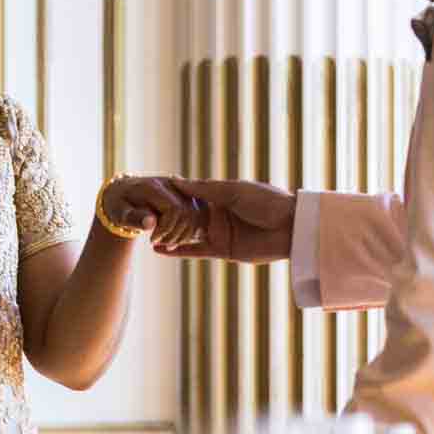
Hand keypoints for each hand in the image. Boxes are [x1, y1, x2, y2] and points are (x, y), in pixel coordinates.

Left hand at [101, 176, 207, 248]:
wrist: (122, 194)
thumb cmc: (118, 205)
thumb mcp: (118, 213)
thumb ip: (133, 218)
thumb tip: (151, 223)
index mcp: (153, 186)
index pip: (174, 209)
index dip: (167, 228)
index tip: (152, 241)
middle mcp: (170, 183)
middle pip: (188, 212)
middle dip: (176, 234)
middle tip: (160, 244)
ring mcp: (180, 188)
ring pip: (196, 214)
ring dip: (185, 234)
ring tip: (167, 244)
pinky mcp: (185, 195)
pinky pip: (197, 214)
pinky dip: (189, 230)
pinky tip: (174, 239)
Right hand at [152, 178, 294, 262]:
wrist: (292, 228)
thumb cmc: (267, 202)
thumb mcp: (234, 191)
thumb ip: (204, 189)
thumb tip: (176, 181)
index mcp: (220, 195)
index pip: (189, 195)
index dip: (171, 196)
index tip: (150, 194)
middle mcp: (216, 214)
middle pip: (185, 216)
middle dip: (165, 218)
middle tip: (142, 218)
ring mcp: (218, 232)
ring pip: (187, 234)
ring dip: (168, 236)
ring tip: (145, 236)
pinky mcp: (223, 250)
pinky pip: (196, 251)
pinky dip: (179, 251)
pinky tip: (160, 250)